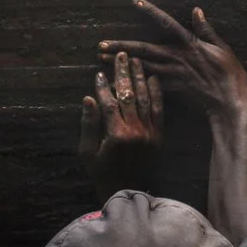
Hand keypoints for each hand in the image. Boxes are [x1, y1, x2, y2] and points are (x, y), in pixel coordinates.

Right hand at [79, 52, 163, 197]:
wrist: (127, 191)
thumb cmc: (102, 172)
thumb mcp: (87, 152)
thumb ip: (89, 124)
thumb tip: (88, 98)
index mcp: (116, 135)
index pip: (109, 103)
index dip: (104, 86)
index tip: (100, 72)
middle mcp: (135, 131)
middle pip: (128, 95)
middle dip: (123, 73)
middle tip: (121, 55)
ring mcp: (149, 133)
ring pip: (145, 99)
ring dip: (140, 78)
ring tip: (135, 60)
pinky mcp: (159, 135)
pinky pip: (159, 110)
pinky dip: (156, 93)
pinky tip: (153, 78)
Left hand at [99, 0, 246, 123]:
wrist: (229, 102)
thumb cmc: (230, 74)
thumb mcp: (222, 47)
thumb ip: (206, 30)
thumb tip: (196, 10)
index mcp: (189, 44)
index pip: (166, 23)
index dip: (151, 12)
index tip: (135, 2)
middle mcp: (177, 58)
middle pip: (144, 49)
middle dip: (122, 47)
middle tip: (101, 45)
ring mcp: (173, 75)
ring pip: (141, 67)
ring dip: (121, 64)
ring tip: (102, 60)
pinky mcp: (172, 89)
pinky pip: (148, 86)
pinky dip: (133, 84)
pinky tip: (119, 84)